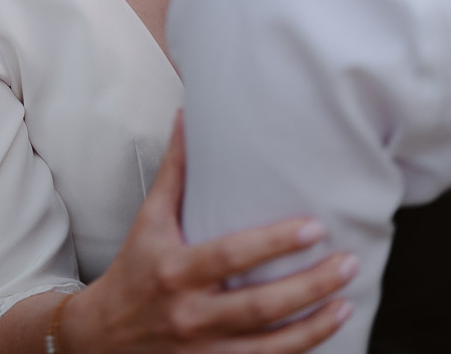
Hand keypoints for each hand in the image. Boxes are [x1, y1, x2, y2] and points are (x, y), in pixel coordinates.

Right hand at [61, 115, 353, 353]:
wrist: (103, 335)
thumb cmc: (133, 270)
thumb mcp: (147, 221)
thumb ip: (174, 174)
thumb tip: (186, 119)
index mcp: (174, 269)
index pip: (230, 255)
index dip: (275, 243)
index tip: (314, 228)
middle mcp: (190, 312)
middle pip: (261, 303)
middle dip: (311, 285)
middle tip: (348, 262)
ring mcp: (204, 349)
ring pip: (272, 344)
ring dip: (316, 325)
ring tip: (346, 301)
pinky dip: (298, 350)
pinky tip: (323, 332)